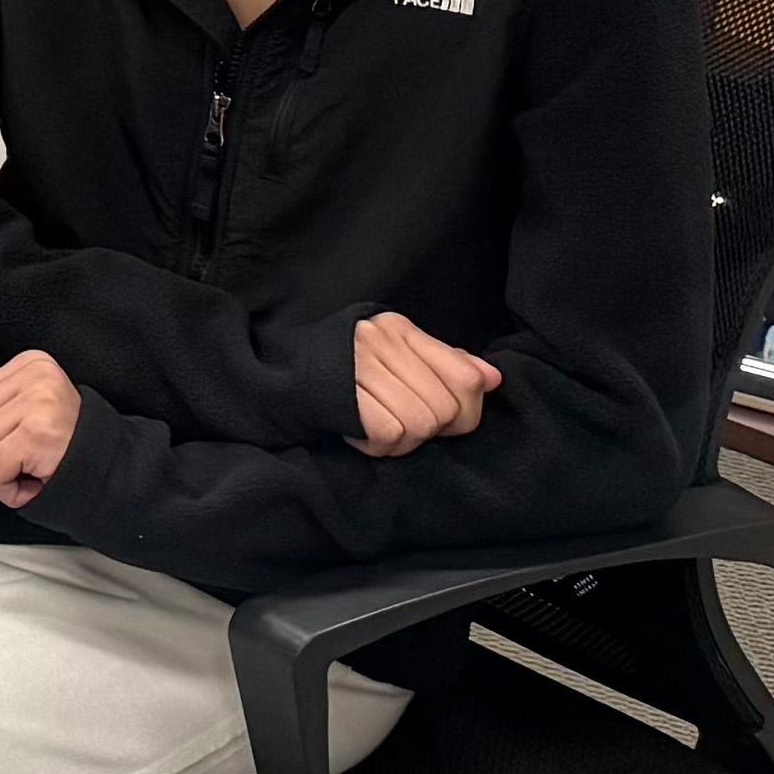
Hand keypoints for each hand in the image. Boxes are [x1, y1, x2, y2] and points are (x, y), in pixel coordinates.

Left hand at [0, 351, 82, 508]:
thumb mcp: (15, 413)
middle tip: (23, 455)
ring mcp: (38, 403)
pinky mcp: (39, 434)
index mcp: (28, 363)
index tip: (21, 436)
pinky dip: (6, 488)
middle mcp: (35, 376)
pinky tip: (34, 479)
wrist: (109, 474)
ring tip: (30, 465)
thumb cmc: (60, 444)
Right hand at [349, 312, 500, 456]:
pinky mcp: (342, 394)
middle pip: (445, 409)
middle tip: (400, 423)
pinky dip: (380, 446)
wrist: (279, 381)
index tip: (442, 418)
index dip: (465, 410)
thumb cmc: (350, 376)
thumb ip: (449, 367)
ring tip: (380, 428)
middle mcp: (380, 339)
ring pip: (420, 424)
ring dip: (403, 441)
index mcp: (400, 328)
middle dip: (429, 429)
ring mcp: (359, 364)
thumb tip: (494, 377)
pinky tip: (364, 434)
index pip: (467, 378)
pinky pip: (390, 433)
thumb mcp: (401, 362)